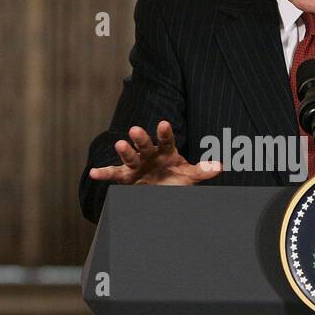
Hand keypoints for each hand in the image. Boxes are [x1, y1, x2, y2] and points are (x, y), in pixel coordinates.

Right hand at [88, 121, 221, 185]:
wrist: (162, 190)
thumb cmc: (175, 178)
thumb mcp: (189, 176)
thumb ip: (202, 171)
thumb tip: (220, 166)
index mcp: (166, 150)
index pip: (166, 140)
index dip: (164, 132)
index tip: (164, 124)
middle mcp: (149, 154)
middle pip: (144, 144)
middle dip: (140, 138)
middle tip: (135, 130)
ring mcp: (137, 164)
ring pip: (130, 156)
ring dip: (125, 151)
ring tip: (119, 144)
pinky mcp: (127, 176)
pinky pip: (114, 174)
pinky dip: (104, 173)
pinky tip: (94, 173)